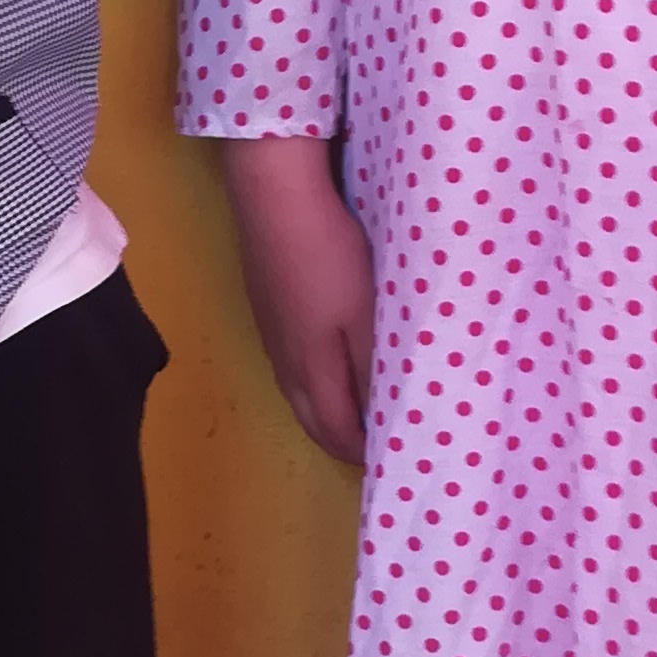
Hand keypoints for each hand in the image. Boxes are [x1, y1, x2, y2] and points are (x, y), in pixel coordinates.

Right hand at [217, 133, 374, 463]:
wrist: (274, 198)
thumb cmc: (329, 256)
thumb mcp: (364, 315)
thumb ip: (372, 368)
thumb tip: (381, 419)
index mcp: (310, 370)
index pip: (335, 431)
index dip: (361, 451)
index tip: (390, 458)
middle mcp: (284, 361)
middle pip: (311, 419)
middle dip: (341, 440)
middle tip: (373, 444)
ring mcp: (271, 334)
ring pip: (298, 393)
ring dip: (325, 411)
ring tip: (357, 411)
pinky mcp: (266, 308)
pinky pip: (290, 366)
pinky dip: (313, 383)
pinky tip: (328, 365)